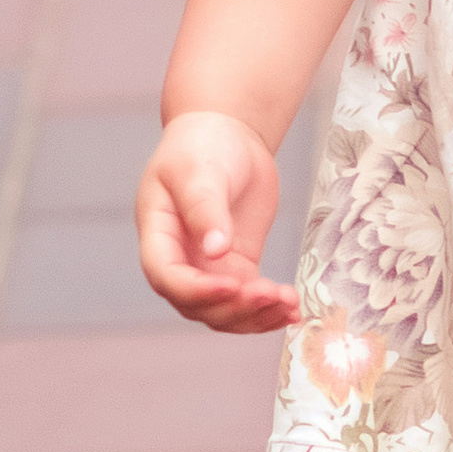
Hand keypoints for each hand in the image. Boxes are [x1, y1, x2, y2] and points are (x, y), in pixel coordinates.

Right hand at [137, 111, 297, 332]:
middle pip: (196, 305)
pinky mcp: (237, 267)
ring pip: (224, 312)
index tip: (233, 285)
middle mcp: (179, 259)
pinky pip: (248, 300)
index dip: (196, 291)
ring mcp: (208, 267)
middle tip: (270, 294)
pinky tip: (294, 310)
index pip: (167, 277)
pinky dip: (269, 310)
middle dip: (233, 307)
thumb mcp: (199, 172)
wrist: (227, 134)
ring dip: (254, 317)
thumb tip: (215, 250)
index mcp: (158, 235)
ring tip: (288, 304)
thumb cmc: (202, 147)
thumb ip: (205, 209)